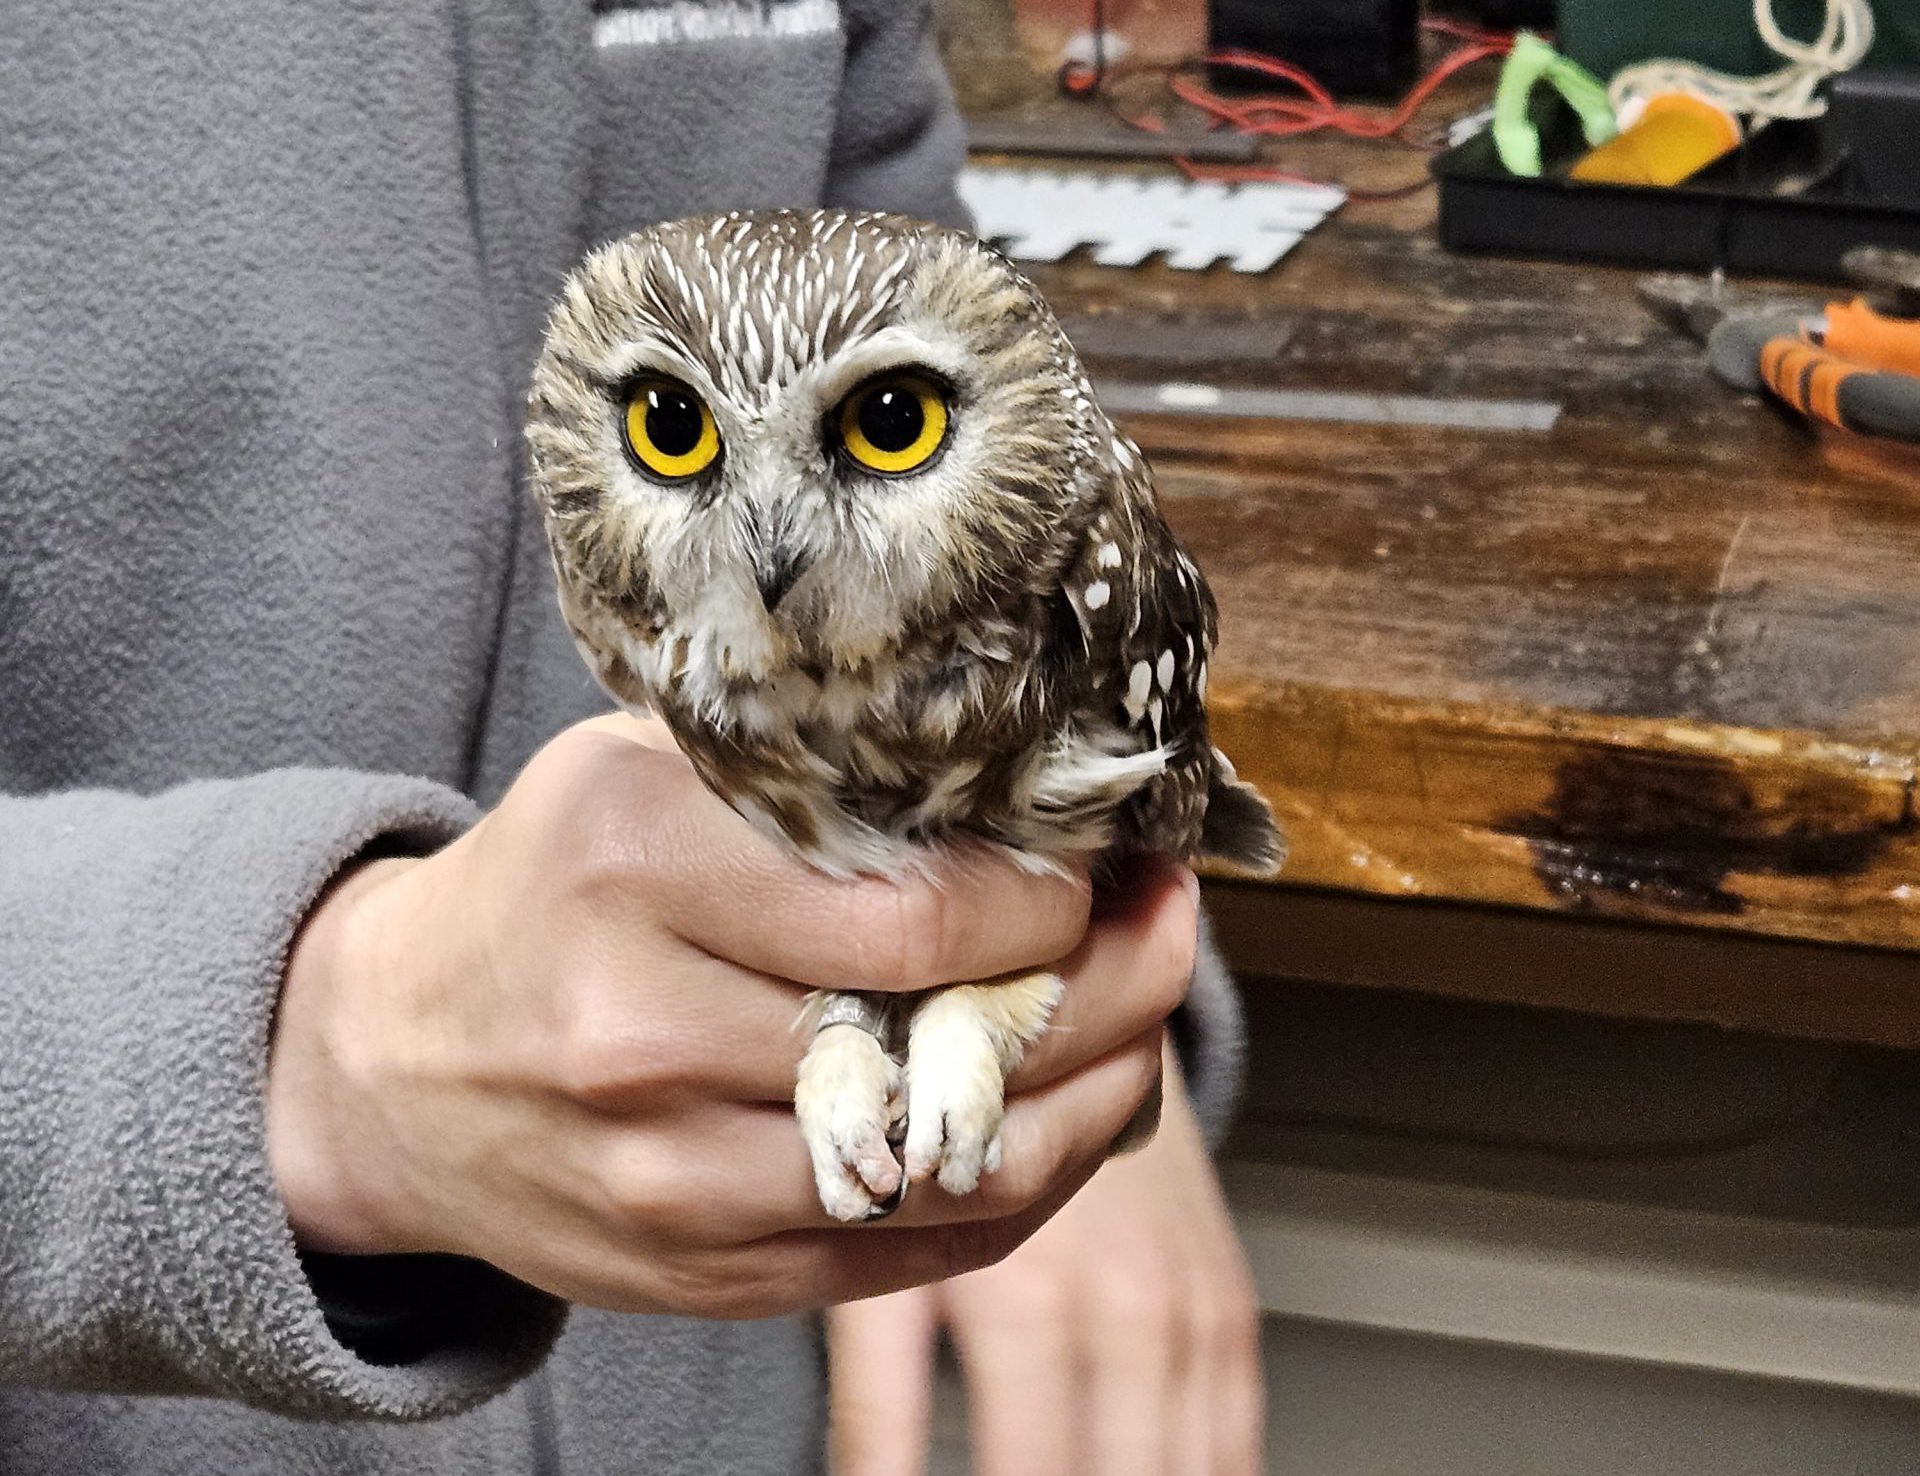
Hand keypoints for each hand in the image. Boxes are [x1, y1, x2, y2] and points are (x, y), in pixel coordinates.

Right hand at [265, 714, 1195, 1319]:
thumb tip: (1013, 797)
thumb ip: (804, 779)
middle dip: (1109, 984)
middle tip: (1166, 929)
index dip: (1047, 896)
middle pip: (950, 1038)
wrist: (388, 1065)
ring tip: (1141, 1027)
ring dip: (1091, 1095)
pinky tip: (1061, 1117)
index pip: (909, 908)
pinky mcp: (699, 1272)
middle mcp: (640, 1026)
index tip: (1094, 866)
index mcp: (630, 862)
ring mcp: (668, 1173)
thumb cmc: (544, 892)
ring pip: (960, 1166)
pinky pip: (916, 1252)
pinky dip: (1017, 1187)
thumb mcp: (639, 774)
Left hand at [827, 1047, 1262, 1475]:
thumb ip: (875, 1400)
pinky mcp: (1228, 1313)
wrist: (1075, 1038)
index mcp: (1033, 1303)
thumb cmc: (963, 1149)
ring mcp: (1190, 1316)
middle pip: (1112, 1475)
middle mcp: (1127, 1312)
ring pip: (1185, 1465)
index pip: (1025, 1472)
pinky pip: (1238, 1432)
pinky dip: (1210, 1473)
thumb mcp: (897, 1259)